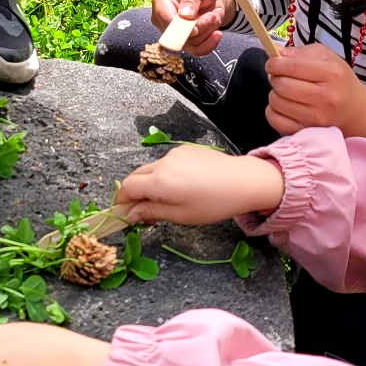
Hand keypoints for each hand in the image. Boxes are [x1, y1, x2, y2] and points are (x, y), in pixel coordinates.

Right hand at [117, 142, 283, 224]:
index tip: (125, 215)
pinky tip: (182, 187)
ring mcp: (175, 153)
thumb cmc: (213, 204)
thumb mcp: (180, 215)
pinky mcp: (186, 150)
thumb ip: (151, 212)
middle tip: (144, 213)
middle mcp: (162, 162)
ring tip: (167, 202)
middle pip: (136, 176)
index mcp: (159, 181)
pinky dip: (164, 175)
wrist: (244, 181)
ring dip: (150, 184)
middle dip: (134, 193)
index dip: (121, 202)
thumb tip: (130, 214)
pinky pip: (166, 163)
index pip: (126, 188)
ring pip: (151, 169)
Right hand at [152, 0, 232, 55]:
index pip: (164, 17)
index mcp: (161, 1)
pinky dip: (209, 43)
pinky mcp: (186, 42)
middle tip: (214, 16)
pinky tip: (217, 34)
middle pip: (177, 34)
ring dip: (208, 31)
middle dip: (200, 27)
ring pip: (190, 43)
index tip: (195, 29)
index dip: (179, 26)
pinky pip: (196, 50)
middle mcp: (164, 20)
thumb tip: (185, 15)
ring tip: (217, 16)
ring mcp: (174, 33)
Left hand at [265, 44, 365, 138]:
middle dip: (275, 78)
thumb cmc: (339, 81)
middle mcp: (326, 97)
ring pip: (277, 103)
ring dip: (275, 94)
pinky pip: (276, 121)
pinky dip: (273, 112)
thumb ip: (302, 53)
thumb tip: (278, 55)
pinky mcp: (308, 131)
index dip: (275, 64)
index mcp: (331, 74)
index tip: (272, 63)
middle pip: (283, 85)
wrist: (356, 112)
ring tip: (285, 92)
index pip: (293, 67)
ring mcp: (317, 118)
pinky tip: (283, 106)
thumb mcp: (327, 58)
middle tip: (280, 77)